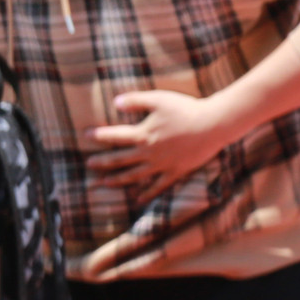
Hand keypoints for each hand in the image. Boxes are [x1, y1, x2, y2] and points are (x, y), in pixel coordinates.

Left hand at [87, 89, 234, 205]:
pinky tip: (138, 200)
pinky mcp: (176, 172)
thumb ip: (135, 101)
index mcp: (143, 135)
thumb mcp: (158, 99)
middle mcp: (149, 153)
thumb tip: (114, 102)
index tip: (85, 135)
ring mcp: (162, 165)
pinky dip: (147, 194)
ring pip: (135, 175)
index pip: (115, 136)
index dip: (99, 135)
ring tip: (104, 182)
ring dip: (118, 179)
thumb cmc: (186, 109)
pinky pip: (158, 187)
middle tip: (88, 164)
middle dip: (103, 162)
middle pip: (120, 159)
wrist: (214, 125)